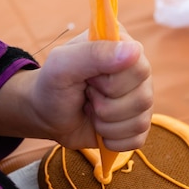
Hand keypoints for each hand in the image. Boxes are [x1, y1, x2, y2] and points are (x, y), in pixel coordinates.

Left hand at [0, 31, 152, 151]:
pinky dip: (112, 141)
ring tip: (90, 111)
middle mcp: (138, 72)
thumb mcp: (62, 64)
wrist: (46, 116)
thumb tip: (134, 51)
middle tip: (87, 96)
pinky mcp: (136, 125)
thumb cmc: (52, 86)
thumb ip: (94, 53)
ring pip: (140, 122)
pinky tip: (99, 128)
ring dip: (106, 125)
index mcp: (123, 47)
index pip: (140, 69)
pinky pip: (137, 140)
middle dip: (105, 106)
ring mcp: (140, 99)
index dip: (111, 83)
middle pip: (143, 99)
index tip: (89, 80)